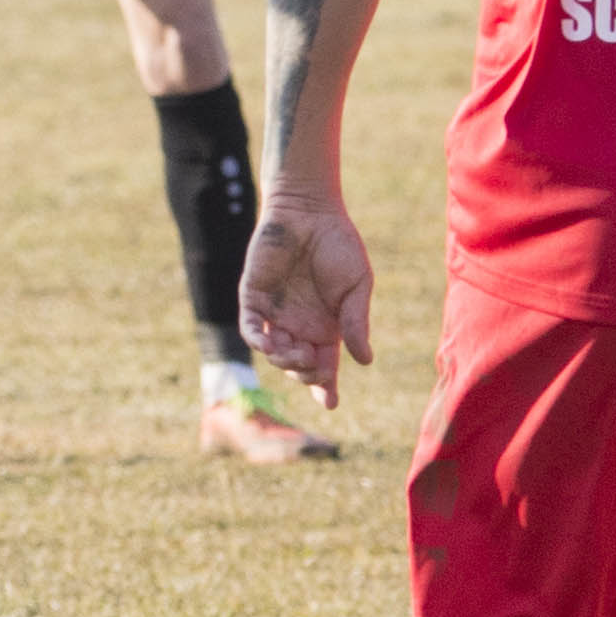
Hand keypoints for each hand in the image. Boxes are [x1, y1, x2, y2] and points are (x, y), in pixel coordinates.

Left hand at [236, 188, 372, 410]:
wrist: (310, 212)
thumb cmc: (339, 246)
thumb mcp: (356, 287)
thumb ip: (356, 322)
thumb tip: (365, 361)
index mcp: (327, 328)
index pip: (324, 367)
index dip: (325, 387)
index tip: (330, 403)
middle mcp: (299, 326)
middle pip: (298, 366)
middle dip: (305, 373)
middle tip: (314, 364)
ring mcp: (275, 314)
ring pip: (274, 353)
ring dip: (283, 361)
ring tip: (294, 354)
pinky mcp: (253, 298)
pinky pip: (250, 328)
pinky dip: (256, 340)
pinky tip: (268, 344)